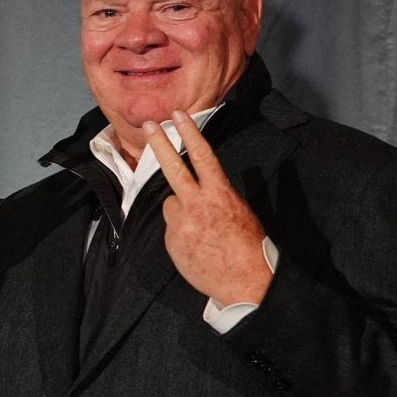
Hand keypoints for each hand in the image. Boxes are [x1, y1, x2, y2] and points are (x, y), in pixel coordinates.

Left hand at [145, 111, 271, 306]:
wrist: (245, 281)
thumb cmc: (248, 245)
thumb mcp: (240, 211)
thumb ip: (217, 194)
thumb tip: (203, 184)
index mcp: (220, 194)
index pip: (203, 156)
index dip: (190, 133)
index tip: (179, 115)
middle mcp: (197, 205)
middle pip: (173, 168)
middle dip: (160, 143)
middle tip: (148, 124)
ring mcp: (181, 224)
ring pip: (171, 205)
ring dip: (181, 212)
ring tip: (202, 230)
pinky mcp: (171, 241)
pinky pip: (172, 228)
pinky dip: (181, 233)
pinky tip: (197, 246)